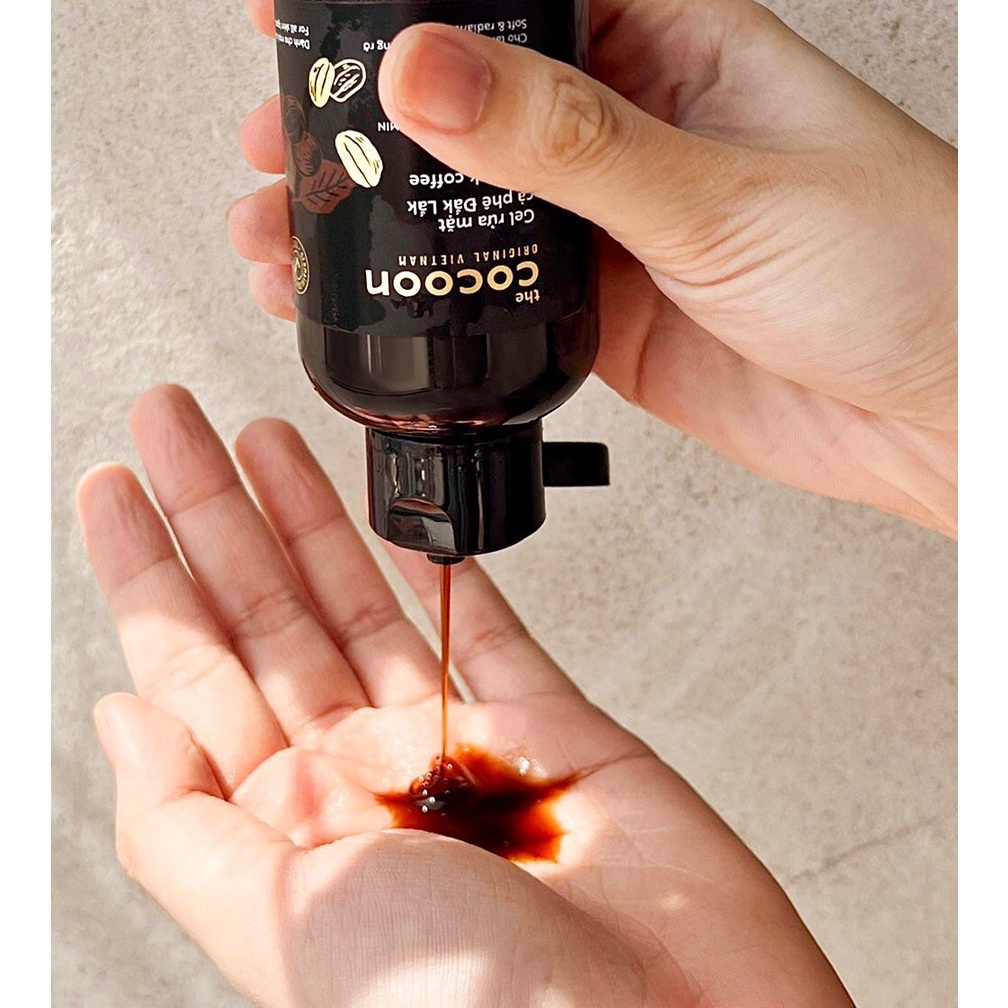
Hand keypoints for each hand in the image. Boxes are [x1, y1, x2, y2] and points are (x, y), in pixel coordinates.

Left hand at [79, 384, 853, 1007]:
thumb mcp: (283, 931)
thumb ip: (187, 826)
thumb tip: (120, 719)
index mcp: (288, 830)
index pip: (191, 666)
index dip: (150, 570)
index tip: (118, 487)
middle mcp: (363, 783)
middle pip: (266, 612)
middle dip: (215, 510)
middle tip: (172, 419)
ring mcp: (456, 746)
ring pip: (363, 599)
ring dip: (310, 515)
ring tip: (266, 436)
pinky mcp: (551, 723)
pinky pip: (481, 622)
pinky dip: (439, 566)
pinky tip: (396, 515)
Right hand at [231, 0, 955, 536]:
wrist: (929, 410)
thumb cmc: (893, 269)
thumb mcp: (714, 185)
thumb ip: (564, 137)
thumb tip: (430, 74)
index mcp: (670, 46)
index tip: (309, 6)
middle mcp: (630, 130)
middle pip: (466, 102)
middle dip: (363, 118)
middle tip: (283, 140)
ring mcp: (609, 227)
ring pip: (466, 207)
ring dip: (377, 217)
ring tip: (291, 231)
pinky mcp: (605, 312)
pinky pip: (495, 296)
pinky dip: (427, 300)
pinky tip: (374, 304)